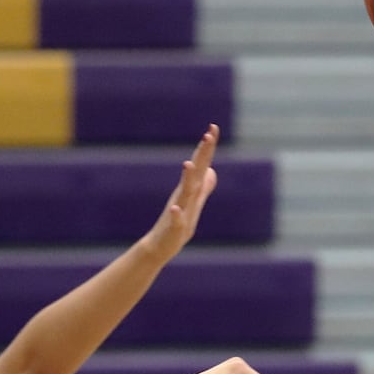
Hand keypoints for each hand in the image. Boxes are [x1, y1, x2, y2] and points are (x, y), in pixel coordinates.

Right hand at [140, 125, 219, 261]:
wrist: (160, 246)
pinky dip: (176, 214)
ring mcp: (178, 209)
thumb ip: (204, 187)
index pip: (201, 164)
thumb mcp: (196, 204)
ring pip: (184, 192)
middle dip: (201, 154)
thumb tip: (212, 171)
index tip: (213, 127)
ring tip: (188, 164)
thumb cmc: (178, 225)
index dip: (207, 147)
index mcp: (191, 189)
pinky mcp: (174, 226)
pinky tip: (175, 208)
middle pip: (195, 171)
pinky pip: (175, 219)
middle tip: (207, 136)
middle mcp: (184, 195)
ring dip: (187, 178)